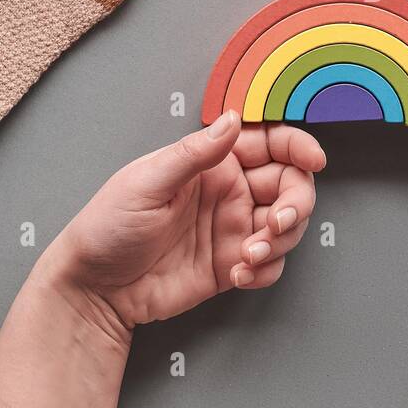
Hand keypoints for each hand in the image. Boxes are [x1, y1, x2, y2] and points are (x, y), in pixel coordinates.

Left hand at [0, 111, 324, 407]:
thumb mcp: (146, 181)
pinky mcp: (230, 265)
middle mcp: (228, 192)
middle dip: (294, 203)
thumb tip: (231, 120)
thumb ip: (194, 153)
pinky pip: (269, 265)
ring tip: (249, 255)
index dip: (298, 146)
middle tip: (276, 222)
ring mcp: (231, 229)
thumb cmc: (106, 227)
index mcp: (211, 162)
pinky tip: (239, 274)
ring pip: (286, 226)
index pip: (269, 144)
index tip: (314, 159)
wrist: (93, 287)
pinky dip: (265, 270)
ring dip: (279, 241)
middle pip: (289, 186)